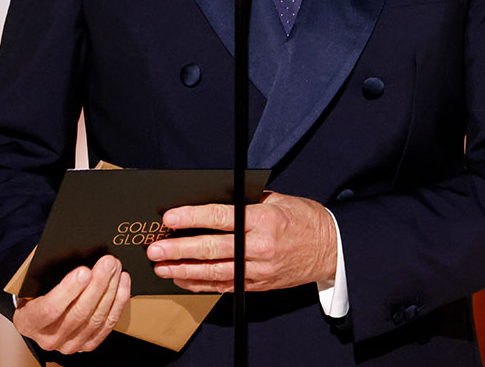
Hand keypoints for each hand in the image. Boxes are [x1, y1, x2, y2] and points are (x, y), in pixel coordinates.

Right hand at [12, 254, 130, 354]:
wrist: (40, 315)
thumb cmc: (38, 292)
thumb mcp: (35, 281)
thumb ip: (50, 271)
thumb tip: (76, 253)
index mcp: (29, 322)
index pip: (50, 309)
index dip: (68, 290)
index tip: (84, 270)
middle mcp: (48, 338)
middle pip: (78, 313)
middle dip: (97, 284)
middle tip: (108, 262)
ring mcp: (69, 344)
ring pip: (95, 318)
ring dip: (110, 290)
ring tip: (116, 268)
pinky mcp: (87, 344)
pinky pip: (107, 324)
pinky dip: (118, 302)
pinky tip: (122, 283)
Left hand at [146, 192, 336, 292]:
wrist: (330, 248)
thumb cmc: (303, 218)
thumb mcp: (277, 200)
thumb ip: (246, 200)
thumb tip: (212, 198)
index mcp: (262, 219)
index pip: (220, 217)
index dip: (192, 217)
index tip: (170, 217)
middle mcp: (258, 247)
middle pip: (211, 249)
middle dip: (179, 249)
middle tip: (155, 248)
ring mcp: (258, 270)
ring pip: (213, 272)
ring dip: (183, 270)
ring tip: (161, 267)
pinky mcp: (258, 285)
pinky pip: (224, 286)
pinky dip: (200, 284)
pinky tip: (182, 279)